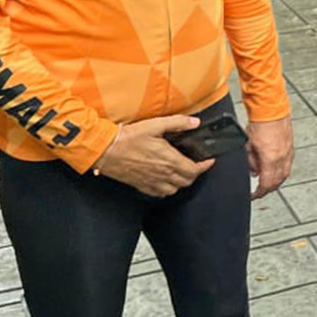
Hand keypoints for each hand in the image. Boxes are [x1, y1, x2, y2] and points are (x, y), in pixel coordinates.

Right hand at [94, 116, 214, 196]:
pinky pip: (159, 194)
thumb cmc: (129, 137)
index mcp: (169, 160)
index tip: (209, 161)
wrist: (106, 151)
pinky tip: (166, 181)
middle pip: (186, 181)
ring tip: (183, 173)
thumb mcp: (155, 125)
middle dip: (195, 174)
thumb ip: (177, 123)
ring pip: (174, 189)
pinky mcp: (141, 186)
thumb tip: (195, 122)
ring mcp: (152, 182)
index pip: (194, 170)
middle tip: (197, 165)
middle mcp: (163, 174)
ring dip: (182, 182)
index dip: (205, 166)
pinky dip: (167, 189)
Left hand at [246, 115, 293, 199]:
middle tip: (259, 192)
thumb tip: (253, 172)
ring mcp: (288, 153)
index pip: (266, 184)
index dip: (259, 193)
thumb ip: (250, 162)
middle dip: (267, 190)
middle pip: (277, 182)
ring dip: (276, 182)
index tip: (253, 195)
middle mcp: (282, 158)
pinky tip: (275, 171)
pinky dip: (281, 172)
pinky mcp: (290, 148)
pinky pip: (288, 166)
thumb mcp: (248, 146)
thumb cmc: (259, 124)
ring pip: (284, 175)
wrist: (271, 110)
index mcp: (270, 159)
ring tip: (267, 183)